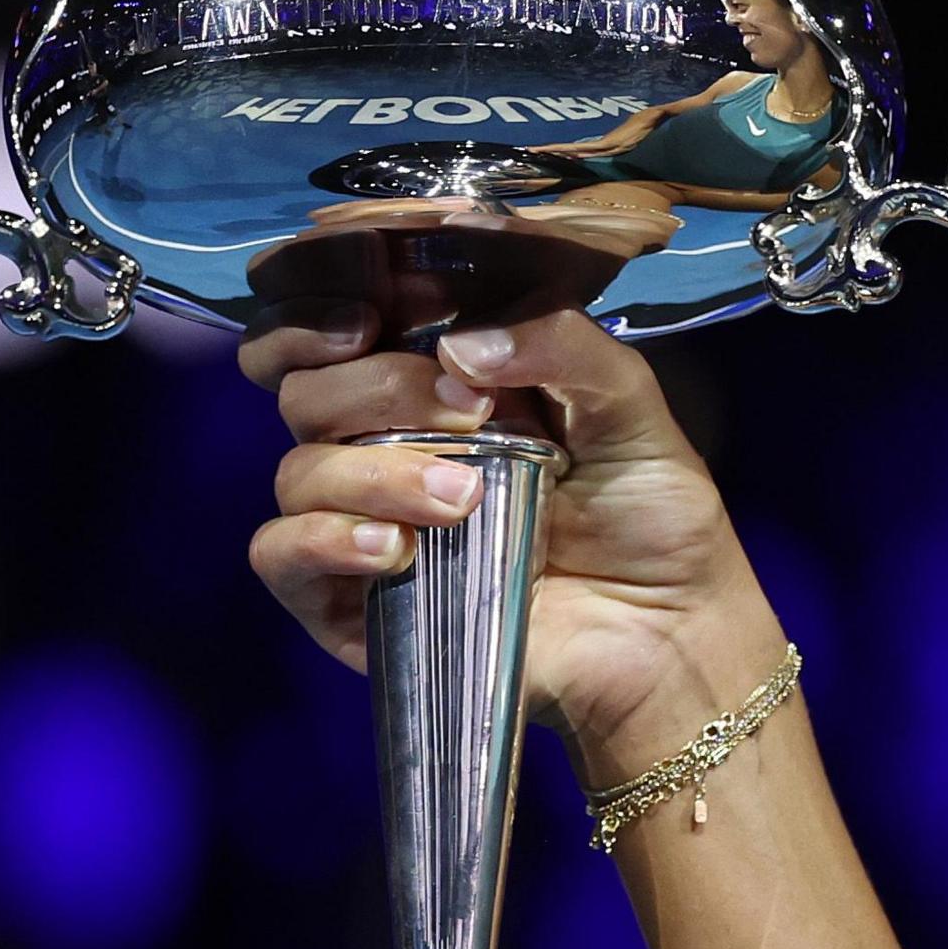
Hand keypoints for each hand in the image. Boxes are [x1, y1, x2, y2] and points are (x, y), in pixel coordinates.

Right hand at [240, 301, 781, 751]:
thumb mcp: (629, 407)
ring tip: (462, 500)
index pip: (335, 336)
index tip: (371, 320)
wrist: (668, 631)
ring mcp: (365, 525)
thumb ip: (561, 346)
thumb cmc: (650, 514)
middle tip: (472, 414)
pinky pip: (279, 556)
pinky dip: (321, 539)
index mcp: (441, 388)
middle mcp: (389, 447)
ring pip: (299, 472)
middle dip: (379, 389)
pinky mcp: (352, 604)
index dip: (322, 317)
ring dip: (372, 473)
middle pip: (308, 393)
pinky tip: (390, 548)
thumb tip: (459, 346)